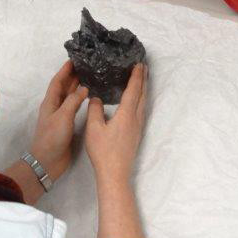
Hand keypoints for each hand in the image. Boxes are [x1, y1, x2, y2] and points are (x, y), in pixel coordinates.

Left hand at [28, 60, 88, 182]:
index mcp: (50, 102)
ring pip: (69, 96)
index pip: (57, 81)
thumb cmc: (52, 137)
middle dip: (72, 75)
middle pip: (63, 87)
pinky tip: (89, 97)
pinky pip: (74, 107)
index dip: (64, 70)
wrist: (48, 162)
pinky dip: (80, 99)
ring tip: (89, 76)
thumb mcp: (63, 116)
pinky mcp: (67, 124)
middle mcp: (55, 106)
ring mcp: (61, 115)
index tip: (74, 59)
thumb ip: (73, 101)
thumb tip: (84, 88)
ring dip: (77, 86)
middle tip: (85, 65)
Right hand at [85, 64, 146, 186]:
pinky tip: (136, 101)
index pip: (133, 90)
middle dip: (143, 80)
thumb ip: (95, 110)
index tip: (139, 64)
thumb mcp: (94, 129)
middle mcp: (135, 118)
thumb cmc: (103, 151)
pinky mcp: (136, 134)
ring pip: (143, 103)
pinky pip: (141, 110)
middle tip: (143, 67)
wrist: (115, 174)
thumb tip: (97, 98)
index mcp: (126, 114)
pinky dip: (140, 99)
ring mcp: (138, 127)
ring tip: (142, 79)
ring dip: (143, 89)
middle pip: (142, 95)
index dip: (136, 76)